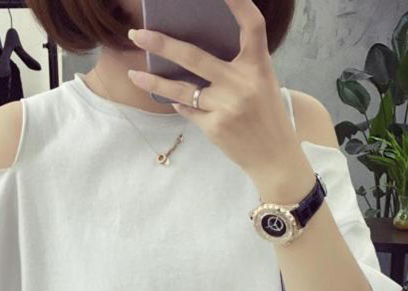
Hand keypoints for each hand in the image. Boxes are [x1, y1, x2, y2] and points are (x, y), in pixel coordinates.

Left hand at [126, 0, 299, 178]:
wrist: (275, 157)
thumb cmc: (266, 116)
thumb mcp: (262, 83)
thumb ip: (237, 66)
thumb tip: (193, 52)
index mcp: (258, 66)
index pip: (252, 25)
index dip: (238, 2)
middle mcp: (242, 83)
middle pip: (194, 57)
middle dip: (161, 45)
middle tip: (136, 35)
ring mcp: (227, 106)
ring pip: (181, 89)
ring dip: (154, 82)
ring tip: (133, 76)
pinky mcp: (215, 127)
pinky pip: (188, 110)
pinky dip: (180, 105)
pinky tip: (174, 101)